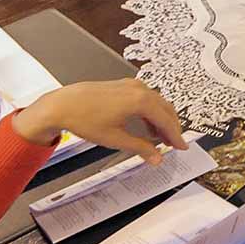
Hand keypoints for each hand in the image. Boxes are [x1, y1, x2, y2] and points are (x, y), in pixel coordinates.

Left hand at [12, 78, 187, 162]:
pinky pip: (146, 98)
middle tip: (174, 144)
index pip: (166, 120)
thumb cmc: (84, 118)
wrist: (62, 105)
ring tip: (160, 137)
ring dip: (161, 119)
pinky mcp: (123, 86)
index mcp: (141, 101)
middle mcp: (139, 89)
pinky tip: (146, 124)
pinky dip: (151, 112)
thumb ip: (141, 148)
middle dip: (171, 127)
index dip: (176, 136)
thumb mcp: (115, 139)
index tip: (182, 146)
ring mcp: (131, 85)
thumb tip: (156, 157)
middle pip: (166, 109)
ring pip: (157, 103)